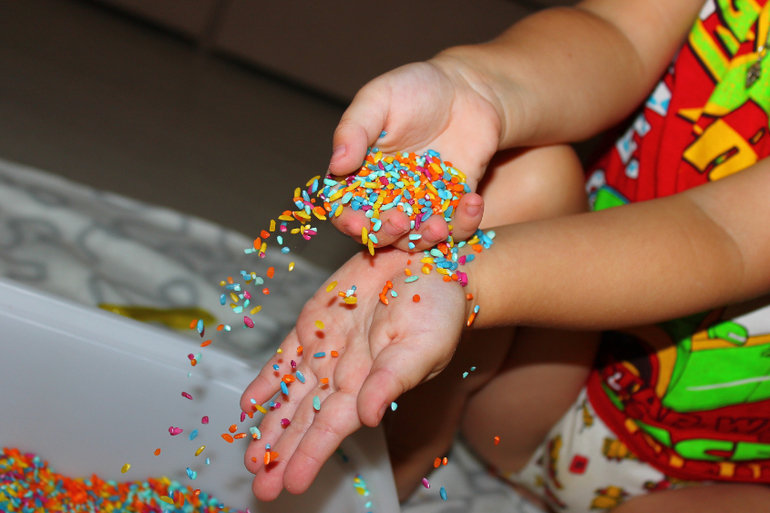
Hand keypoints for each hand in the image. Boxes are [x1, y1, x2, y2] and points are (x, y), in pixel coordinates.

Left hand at [240, 248, 466, 499]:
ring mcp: (324, 350)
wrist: (429, 263)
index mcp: (368, 384)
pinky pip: (282, 359)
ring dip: (270, 426)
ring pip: (289, 396)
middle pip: (305, 420)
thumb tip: (368, 416)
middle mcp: (342, 373)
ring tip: (252, 458)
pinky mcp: (312, 324)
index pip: (333, 427)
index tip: (292, 483)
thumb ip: (391, 380)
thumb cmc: (438, 306)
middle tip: (262, 488)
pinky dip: (265, 382)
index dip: (311, 454)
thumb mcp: (422, 344)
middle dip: (283, 454)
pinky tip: (249, 405)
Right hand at [328, 56, 502, 250]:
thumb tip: (335, 166)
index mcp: (360, 176)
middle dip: (387, 235)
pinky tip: (472, 202)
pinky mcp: (454, 207)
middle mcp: (387, 198)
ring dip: (425, 238)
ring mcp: (421, 206)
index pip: (345, 209)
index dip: (348, 221)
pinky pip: (457, 228)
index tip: (358, 225)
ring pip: (417, 239)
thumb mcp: (378, 99)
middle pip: (379, 232)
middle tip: (400, 223)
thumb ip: (354, 130)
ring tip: (439, 226)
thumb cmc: (415, 88)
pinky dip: (464, 223)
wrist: (467, 89)